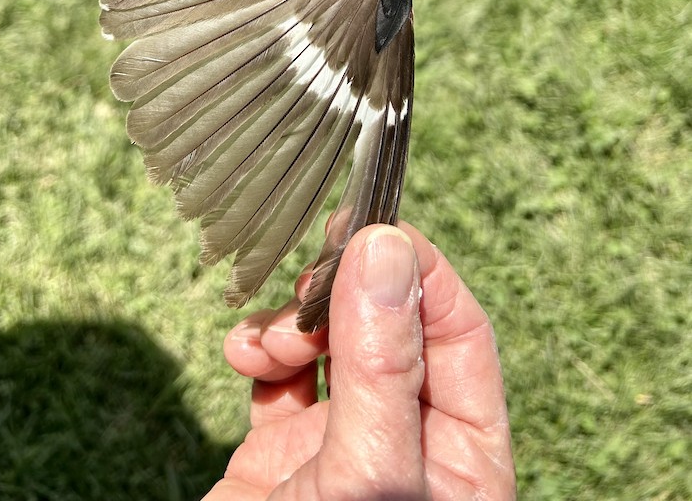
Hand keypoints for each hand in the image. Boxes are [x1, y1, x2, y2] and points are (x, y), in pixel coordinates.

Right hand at [209, 223, 514, 499]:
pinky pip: (277, 371)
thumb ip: (382, 363)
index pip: (458, 329)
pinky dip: (258, 347)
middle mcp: (405, 441)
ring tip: (269, 341)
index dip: (418, 270)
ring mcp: (340, 443)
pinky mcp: (281, 449)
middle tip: (306, 286)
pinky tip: (242, 354)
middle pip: (390, 322)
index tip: (366, 230)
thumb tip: (384, 246)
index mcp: (460, 455)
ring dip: (293, 319)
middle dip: (342, 292)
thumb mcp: (368, 473)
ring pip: (330, 339)